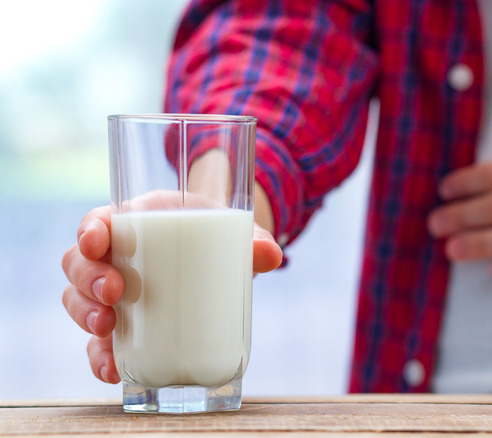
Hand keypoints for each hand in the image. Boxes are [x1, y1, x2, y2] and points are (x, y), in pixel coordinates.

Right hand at [61, 191, 281, 382]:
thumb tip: (271, 254)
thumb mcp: (235, 234)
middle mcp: (117, 257)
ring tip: (107, 327)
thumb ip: (255, 241)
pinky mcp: (123, 326)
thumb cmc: (218, 237)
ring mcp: (115, 294)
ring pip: (78, 299)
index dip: (91, 230)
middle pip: (78, 262)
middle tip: (114, 292)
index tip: (97, 242)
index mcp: (138, 222)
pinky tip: (111, 368)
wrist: (223, 258)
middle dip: (88, 278)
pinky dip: (99, 356)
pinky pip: (98, 342)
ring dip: (86, 313)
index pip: (99, 221)